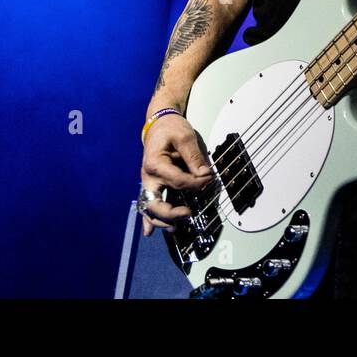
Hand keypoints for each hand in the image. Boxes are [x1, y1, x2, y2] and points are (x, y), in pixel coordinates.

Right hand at [138, 113, 213, 236]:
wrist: (158, 124)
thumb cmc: (170, 129)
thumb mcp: (185, 137)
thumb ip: (194, 157)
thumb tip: (205, 175)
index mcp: (155, 164)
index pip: (178, 181)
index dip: (197, 184)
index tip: (210, 179)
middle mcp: (148, 177)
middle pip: (155, 203)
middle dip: (171, 213)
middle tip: (188, 214)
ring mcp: (148, 183)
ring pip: (150, 208)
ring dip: (162, 220)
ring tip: (176, 227)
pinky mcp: (152, 185)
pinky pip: (146, 205)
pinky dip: (147, 220)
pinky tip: (149, 233)